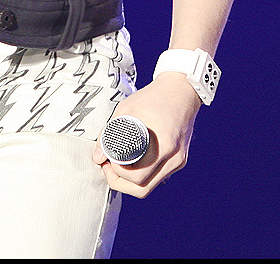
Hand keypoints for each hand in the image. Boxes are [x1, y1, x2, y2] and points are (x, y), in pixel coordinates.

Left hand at [92, 73, 201, 197]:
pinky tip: (132, 161)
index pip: (135, 176)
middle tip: (108, 167)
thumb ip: (110, 133)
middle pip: (142, 188)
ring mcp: (178, 161)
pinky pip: (157, 176)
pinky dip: (142, 174)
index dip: (116, 173)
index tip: (105, 161)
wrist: (181, 91)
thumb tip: (98, 157)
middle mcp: (173, 157)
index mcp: (162, 143)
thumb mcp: (126, 109)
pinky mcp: (180, 161)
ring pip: (150, 186)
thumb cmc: (153, 98)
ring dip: (131, 181)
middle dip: (120, 182)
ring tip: (117, 164)